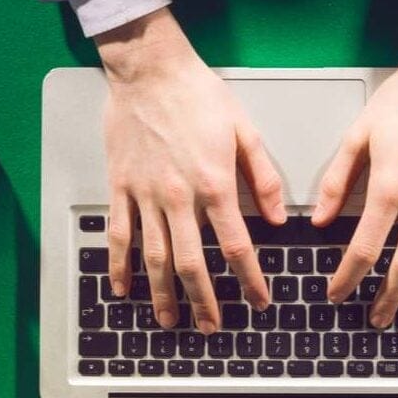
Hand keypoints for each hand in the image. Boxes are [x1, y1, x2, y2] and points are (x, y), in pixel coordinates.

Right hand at [96, 8, 286, 332]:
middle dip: (204, 301)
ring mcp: (145, 195)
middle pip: (192, 263)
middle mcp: (179, 197)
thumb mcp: (244, 131)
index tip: (259, 301)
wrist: (149, 71)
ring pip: (154, 257)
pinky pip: (119, 235)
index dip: (249, 279)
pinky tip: (124, 289)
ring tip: (170, 321)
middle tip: (212, 326)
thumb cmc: (198, 95)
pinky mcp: (121, 187)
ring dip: (163, 294)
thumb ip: (262, 178)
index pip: (236, 246)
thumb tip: (279, 218)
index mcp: (214, 184)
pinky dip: (120, 266)